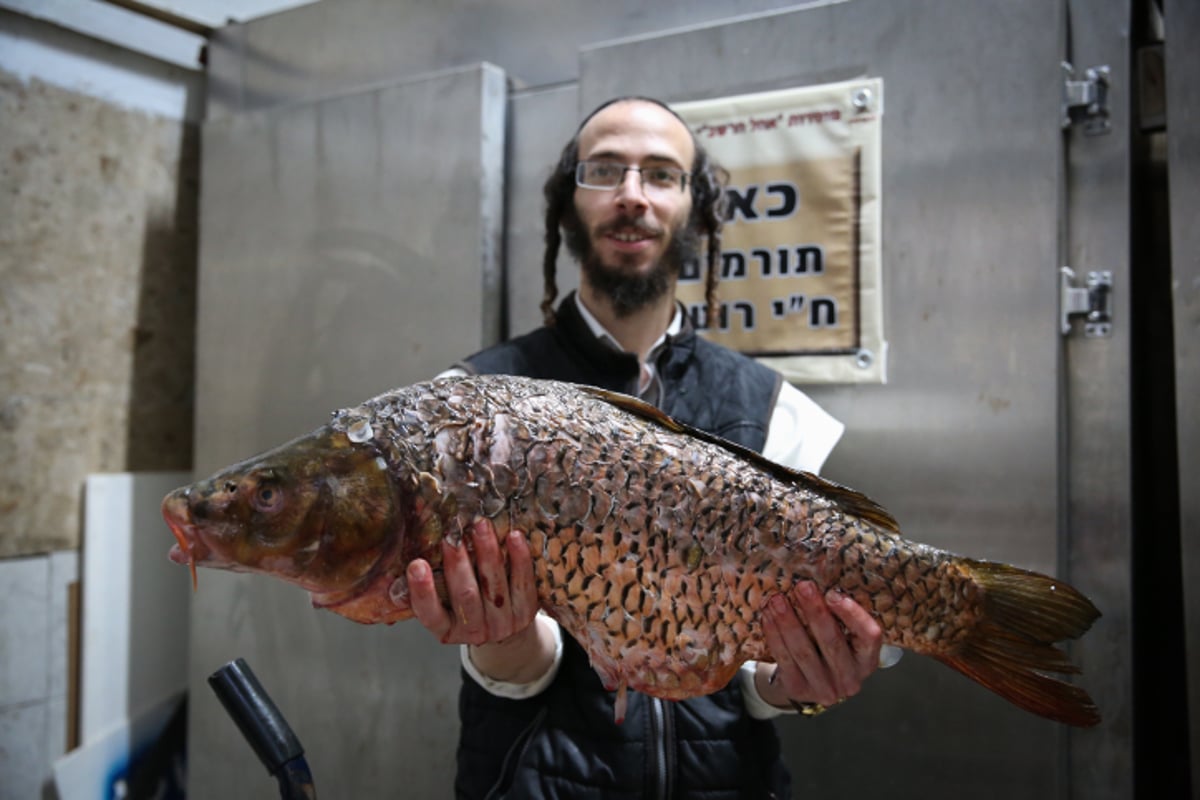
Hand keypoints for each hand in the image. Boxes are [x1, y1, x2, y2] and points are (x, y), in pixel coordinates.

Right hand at [406, 518, 537, 646]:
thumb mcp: (445, 603)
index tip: (416, 564)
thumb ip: (431, 584)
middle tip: (453, 536)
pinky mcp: (526, 613)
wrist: (505, 627)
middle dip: (458, 563)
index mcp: (446, 629)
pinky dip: (519, 558)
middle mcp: (473, 630)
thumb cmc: (467, 606)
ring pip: (494, 587)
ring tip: (481, 526)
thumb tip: (408, 548)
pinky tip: (514, 537)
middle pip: (465, 595)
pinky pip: (523, 583)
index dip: (422, 590)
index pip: (430, 614)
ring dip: (488, 553)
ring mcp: (502, 623)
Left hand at [757, 582, 882, 707]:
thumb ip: (839, 614)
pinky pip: (784, 659)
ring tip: (777, 600)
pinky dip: (774, 635)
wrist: (806, 680)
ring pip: (804, 651)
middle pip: (832, 642)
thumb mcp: (843, 635)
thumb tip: (821, 574)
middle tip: (802, 587)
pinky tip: (768, 617)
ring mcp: (825, 688)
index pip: (870, 636)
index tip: (833, 593)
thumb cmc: (827, 648)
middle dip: (815, 611)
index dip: (853, 614)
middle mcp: (850, 678)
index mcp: (867, 660)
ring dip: (788, 622)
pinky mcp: (798, 689)